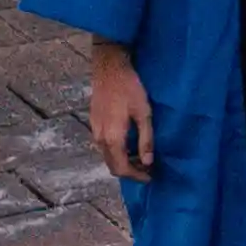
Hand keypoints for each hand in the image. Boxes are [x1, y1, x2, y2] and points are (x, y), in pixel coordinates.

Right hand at [88, 37, 153, 183]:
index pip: (121, 169)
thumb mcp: (144, 112)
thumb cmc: (130, 88)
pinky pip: (104, 147)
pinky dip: (117, 152)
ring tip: (141, 158)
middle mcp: (99, 139)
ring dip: (123, 162)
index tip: (151, 177)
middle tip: (148, 170)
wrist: (109, 68)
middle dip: (130, 172)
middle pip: (113, 166)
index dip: (136, 177)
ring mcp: (94, 132)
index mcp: (112, 138)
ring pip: (107, 157)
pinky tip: (130, 145)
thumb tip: (148, 162)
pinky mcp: (94, 125)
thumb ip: (146, 139)